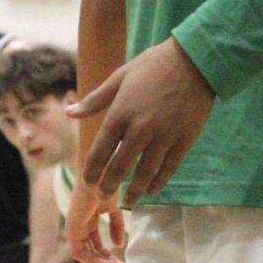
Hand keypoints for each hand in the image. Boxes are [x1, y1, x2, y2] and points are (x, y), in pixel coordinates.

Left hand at [64, 179, 125, 262]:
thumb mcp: (114, 210)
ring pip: (84, 254)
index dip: (108, 254)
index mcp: (87, 220)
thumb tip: (118, 245)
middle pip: (90, 251)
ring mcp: (74, 228)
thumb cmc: (106, 187)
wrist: (100, 176)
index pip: (95, 244)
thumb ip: (116, 226)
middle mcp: (79, 226)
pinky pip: (78, 253)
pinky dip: (92, 260)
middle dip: (105, 261)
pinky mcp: (71, 229)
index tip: (123, 262)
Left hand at [75, 38, 214, 202]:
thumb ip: (94, 100)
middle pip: (120, 168)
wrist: (194, 61)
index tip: (88, 182)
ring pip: (144, 173)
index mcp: (120, 114)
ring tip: (128, 201)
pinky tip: (151, 190)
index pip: (100, 151)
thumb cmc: (153, 66)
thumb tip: (69, 113)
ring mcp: (163, 137)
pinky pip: (168, 169)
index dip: (92, 171)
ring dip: (134, 191)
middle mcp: (139, 130)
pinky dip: (158, 182)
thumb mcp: (119, 77)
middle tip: (104, 196)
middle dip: (109, 186)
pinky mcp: (183, 141)